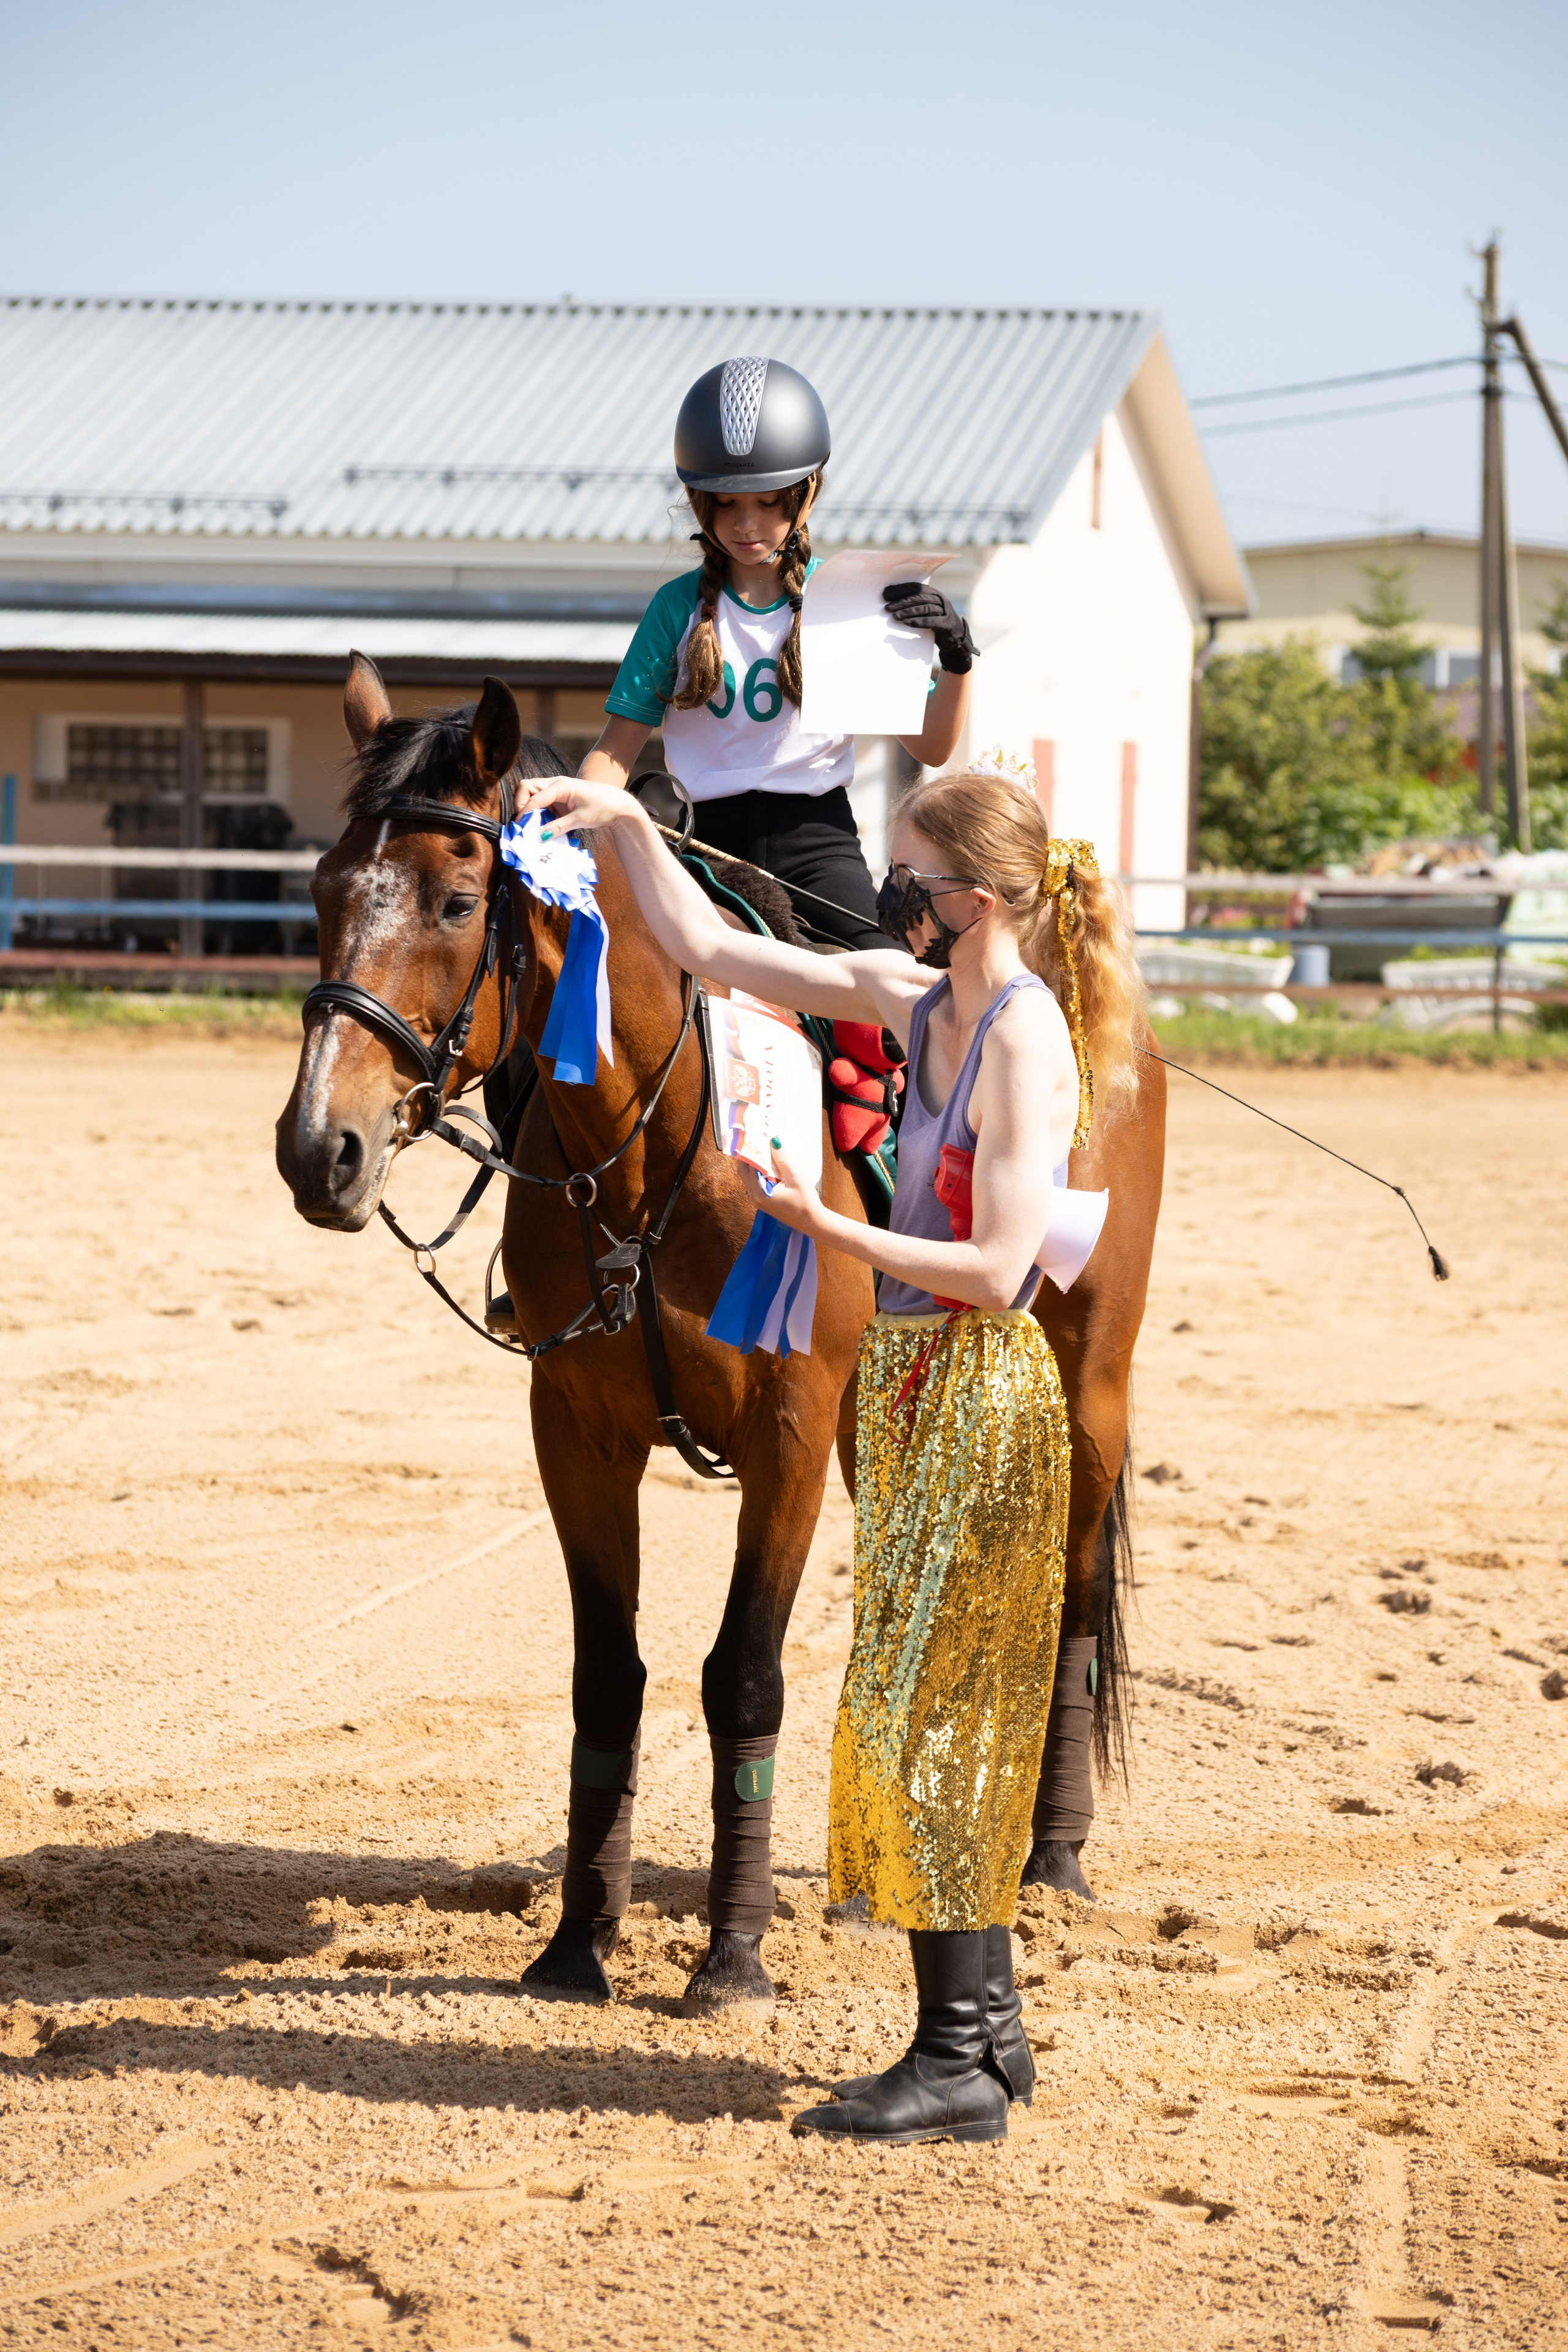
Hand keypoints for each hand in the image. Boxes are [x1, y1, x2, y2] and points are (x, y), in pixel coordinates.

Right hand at [510, 777, 639, 835]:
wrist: (617, 804)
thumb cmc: (602, 807)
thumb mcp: (580, 819)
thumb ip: (558, 827)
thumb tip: (540, 837)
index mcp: (561, 786)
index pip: (534, 797)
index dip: (525, 812)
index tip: (521, 828)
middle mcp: (555, 784)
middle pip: (526, 787)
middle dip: (521, 804)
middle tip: (526, 823)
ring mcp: (555, 790)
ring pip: (531, 794)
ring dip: (529, 810)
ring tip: (533, 826)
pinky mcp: (557, 798)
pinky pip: (540, 802)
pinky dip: (537, 813)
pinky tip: (543, 825)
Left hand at [741, 1142, 823, 1236]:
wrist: (812, 1222)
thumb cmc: (806, 1203)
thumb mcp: (795, 1178)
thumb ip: (782, 1159)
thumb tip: (773, 1140)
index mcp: (760, 1192)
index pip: (749, 1164)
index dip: (750, 1148)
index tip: (753, 1134)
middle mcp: (754, 1196)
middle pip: (744, 1169)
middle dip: (749, 1153)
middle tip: (756, 1137)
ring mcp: (757, 1199)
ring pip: (748, 1175)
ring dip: (754, 1161)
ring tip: (763, 1146)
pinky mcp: (762, 1200)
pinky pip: (755, 1181)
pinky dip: (759, 1170)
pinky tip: (768, 1161)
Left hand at [882, 580, 975, 673]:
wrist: (956, 639)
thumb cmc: (936, 623)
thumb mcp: (927, 611)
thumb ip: (915, 605)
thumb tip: (892, 604)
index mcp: (934, 593)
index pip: (916, 588)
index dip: (901, 589)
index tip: (886, 594)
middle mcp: (940, 599)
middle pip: (919, 597)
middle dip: (901, 602)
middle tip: (887, 607)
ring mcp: (945, 611)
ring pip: (925, 608)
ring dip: (908, 612)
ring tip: (895, 616)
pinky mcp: (947, 624)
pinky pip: (932, 621)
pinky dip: (919, 622)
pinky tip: (908, 623)